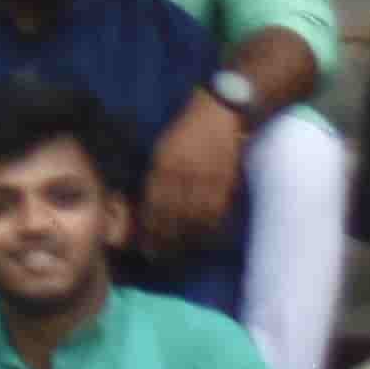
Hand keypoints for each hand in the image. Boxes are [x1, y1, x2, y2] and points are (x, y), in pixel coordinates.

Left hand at [139, 92, 247, 258]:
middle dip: (162, 239)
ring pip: (193, 219)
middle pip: (171, 216)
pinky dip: (208, 229)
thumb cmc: (189, 128)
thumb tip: (150, 200)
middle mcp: (183, 175)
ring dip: (184, 240)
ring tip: (175, 254)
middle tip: (155, 256)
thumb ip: (158, 174)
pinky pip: (215, 213)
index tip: (142, 243)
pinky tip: (201, 239)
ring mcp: (206, 181)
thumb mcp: (164, 147)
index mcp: (164, 165)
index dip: (148, 226)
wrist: (224, 112)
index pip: (153, 204)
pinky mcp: (227, 183)